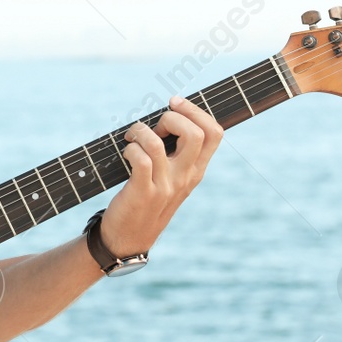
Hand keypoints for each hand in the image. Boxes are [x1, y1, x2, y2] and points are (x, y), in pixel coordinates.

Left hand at [100, 95, 223, 256]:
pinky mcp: (143, 192)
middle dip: (173, 116)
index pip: (215, 133)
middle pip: (196, 133)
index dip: (196, 110)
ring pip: (159, 143)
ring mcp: (166, 185)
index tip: (175, 104)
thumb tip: (168, 115)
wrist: (129, 238)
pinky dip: (131, 148)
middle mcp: (186, 177)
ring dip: (141, 131)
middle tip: (156, 126)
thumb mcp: (171, 178)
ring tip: (132, 137)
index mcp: (196, 170)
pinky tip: (126, 152)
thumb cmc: (147, 199)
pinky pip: (141, 159)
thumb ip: (176, 153)